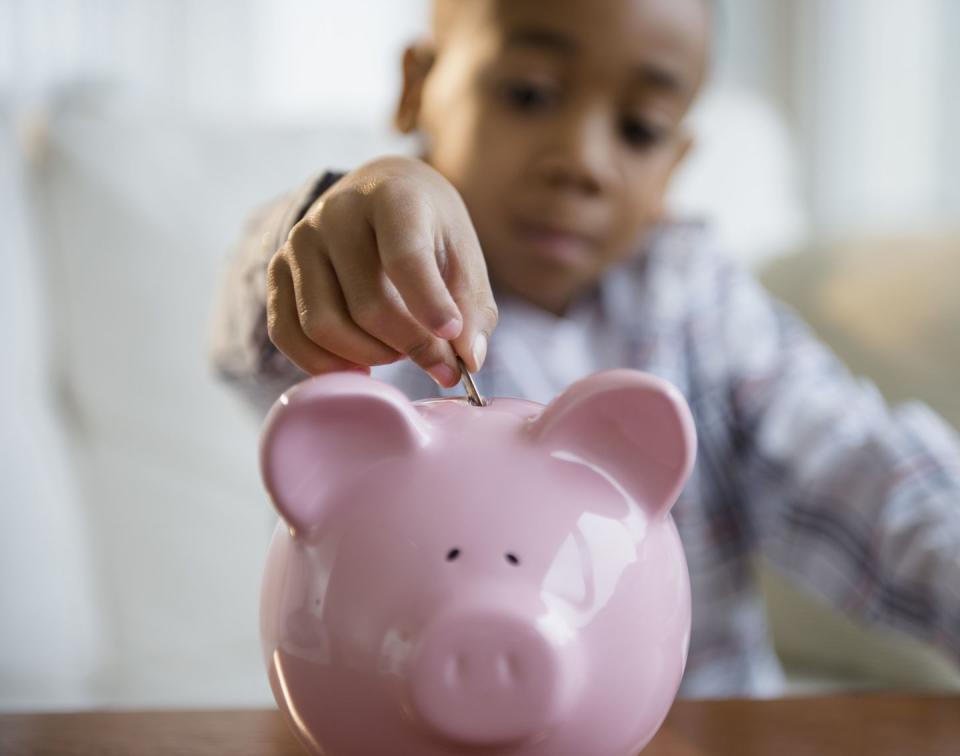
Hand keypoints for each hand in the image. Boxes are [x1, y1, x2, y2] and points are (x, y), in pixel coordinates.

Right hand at [266, 156, 497, 386]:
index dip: (429, 305)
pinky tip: (359, 365)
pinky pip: (287, 334)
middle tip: (437, 361)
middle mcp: (336, 213)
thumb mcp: (464, 254)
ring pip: (322, 326)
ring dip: (369, 356)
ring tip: (398, 353)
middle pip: (367, 305)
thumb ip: (472, 306)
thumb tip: (466, 359)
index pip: (405, 257)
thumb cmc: (429, 230)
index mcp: (392, 197)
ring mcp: (299, 241)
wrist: (378, 194)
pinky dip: (324, 364)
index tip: (452, 338)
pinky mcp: (277, 269)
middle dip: (409, 346)